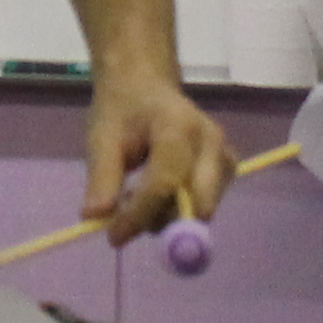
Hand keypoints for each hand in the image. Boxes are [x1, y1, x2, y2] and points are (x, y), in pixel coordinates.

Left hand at [82, 74, 231, 237]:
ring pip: (202, 209)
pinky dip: (180, 208)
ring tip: (138, 193)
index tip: (113, 236)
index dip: (140, 215)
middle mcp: (211, 141)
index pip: (165, 182)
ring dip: (169, 215)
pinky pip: (207, 203)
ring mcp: (224, 154)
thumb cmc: (122, 109)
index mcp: (178, 126)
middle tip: (127, 215)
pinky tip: (160, 192)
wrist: (146, 85)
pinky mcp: (228, 168)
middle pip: (195, 203)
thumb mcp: (102, 136)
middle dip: (161, 219)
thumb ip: (102, 177)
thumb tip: (95, 218)